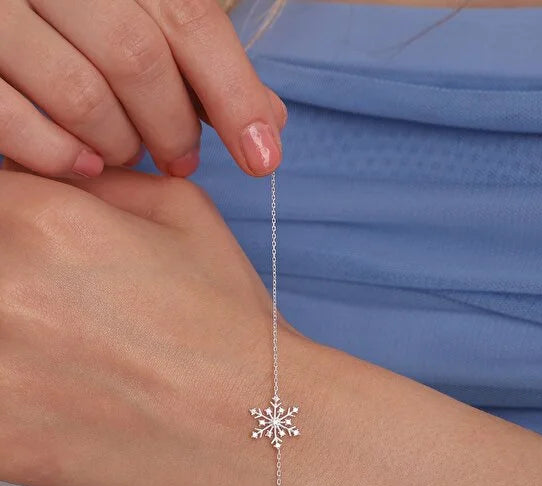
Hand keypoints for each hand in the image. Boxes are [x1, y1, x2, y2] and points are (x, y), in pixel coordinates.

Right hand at [0, 0, 285, 178]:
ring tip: (127, 154)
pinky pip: (15, 121)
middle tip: (182, 159)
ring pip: (80, 93)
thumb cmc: (65, 20)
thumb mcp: (130, 15)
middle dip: (172, 125)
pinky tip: (85, 167)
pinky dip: (59, 156)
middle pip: (137, 57)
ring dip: (120, 144)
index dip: (234, 91)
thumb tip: (269, 119)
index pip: (186, 17)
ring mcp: (0, 14)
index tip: (263, 157)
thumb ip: (192, 60)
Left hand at [0, 165, 304, 485]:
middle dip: (13, 287)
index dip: (14, 231)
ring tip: (60, 362)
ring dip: (9, 347)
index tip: (35, 263)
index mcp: (40, 218)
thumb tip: (36, 178)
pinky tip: (54, 405)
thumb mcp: (177, 211)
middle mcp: (3, 285)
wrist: (260, 432)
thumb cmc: (227, 332)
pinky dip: (9, 402)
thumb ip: (89, 182)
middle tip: (58, 318)